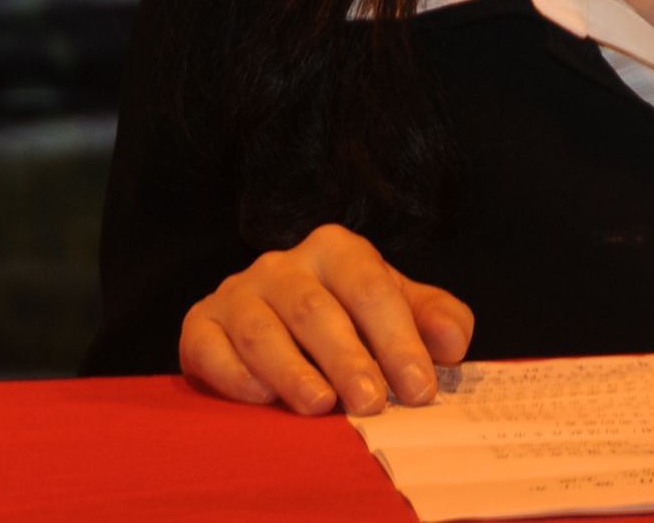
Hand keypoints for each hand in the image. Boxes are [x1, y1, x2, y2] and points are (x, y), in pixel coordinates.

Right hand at [180, 223, 473, 415]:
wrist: (273, 318)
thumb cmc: (347, 315)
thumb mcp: (395, 309)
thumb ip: (433, 318)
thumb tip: (452, 344)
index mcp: (335, 248)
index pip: (370, 287)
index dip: (398, 339)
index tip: (420, 387)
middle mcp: (283, 264)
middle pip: (316, 309)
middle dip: (347, 358)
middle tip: (372, 404)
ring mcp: (237, 292)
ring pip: (262, 329)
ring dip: (292, 370)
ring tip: (320, 406)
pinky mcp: (200, 323)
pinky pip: (211, 346)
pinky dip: (234, 374)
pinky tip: (261, 399)